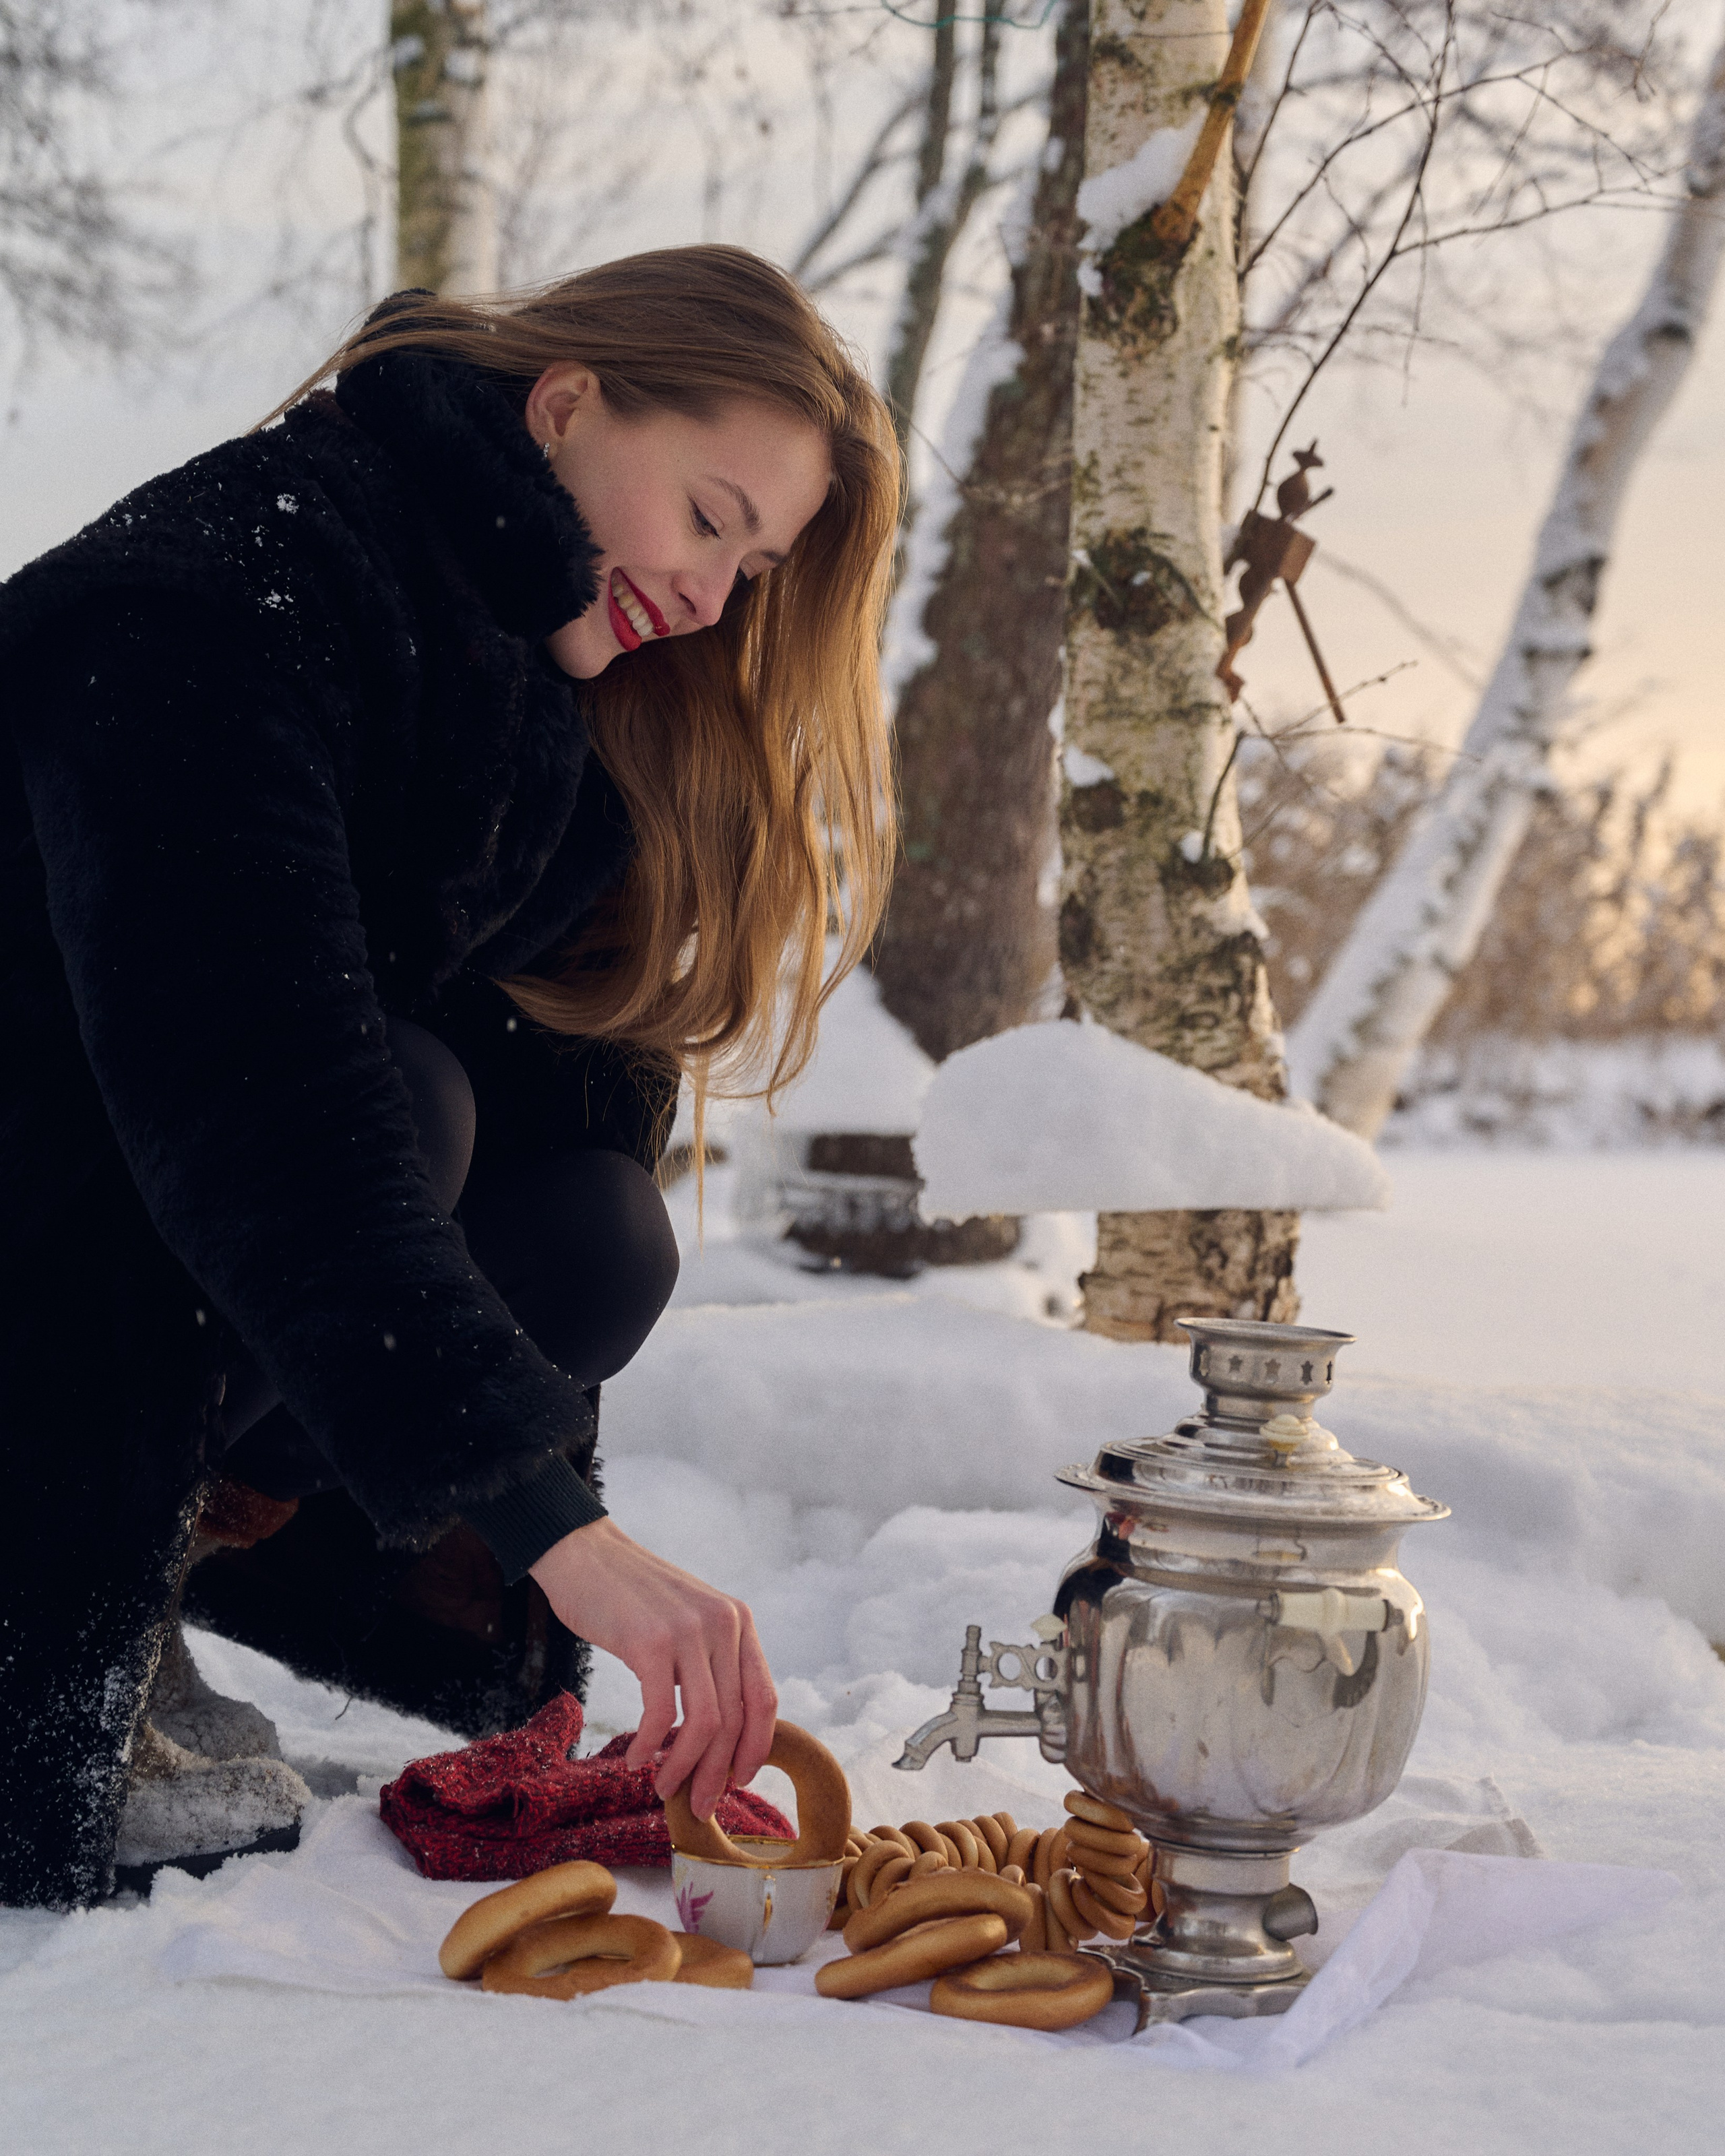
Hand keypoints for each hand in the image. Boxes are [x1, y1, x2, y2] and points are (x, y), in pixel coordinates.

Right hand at [528, 1517, 776, 1822]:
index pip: (765, 1698)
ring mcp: (688, 1631)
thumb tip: (719, 1735)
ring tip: (663, 1789)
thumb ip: (709, 1663)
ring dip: (685, 1768)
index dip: (755, 1748)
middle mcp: (723, 1624)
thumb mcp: (688, 1621)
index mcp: (738, 1621)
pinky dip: (648, 1745)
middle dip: (718, 1773)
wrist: (583, 1553)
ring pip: (704, 1723)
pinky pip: (659, 1712)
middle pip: (735, 1719)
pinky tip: (636, 1759)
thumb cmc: (631, 1598)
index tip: (738, 1781)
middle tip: (700, 1806)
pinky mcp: (649, 1642)